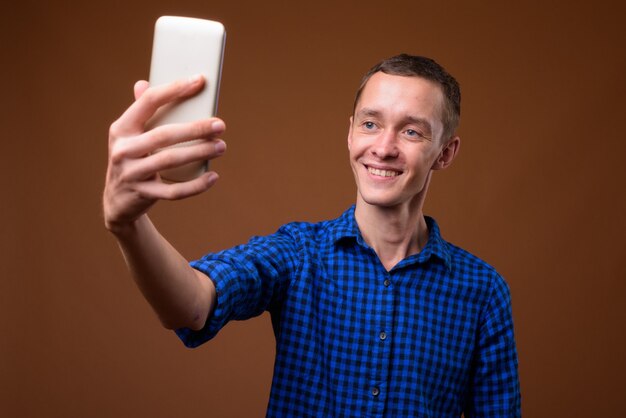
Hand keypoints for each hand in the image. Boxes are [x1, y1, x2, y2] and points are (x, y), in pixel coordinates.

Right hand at [103, 75, 225, 233]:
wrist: (116, 201)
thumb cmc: (133, 159)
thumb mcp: (130, 136)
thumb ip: (140, 112)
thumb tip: (144, 83)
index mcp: (121, 128)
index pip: (149, 102)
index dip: (174, 89)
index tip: (199, 80)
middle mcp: (122, 149)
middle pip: (164, 134)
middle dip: (195, 128)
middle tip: (220, 125)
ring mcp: (131, 174)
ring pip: (170, 160)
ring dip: (200, 153)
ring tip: (221, 147)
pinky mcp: (142, 194)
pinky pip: (173, 191)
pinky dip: (196, 185)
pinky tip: (213, 176)